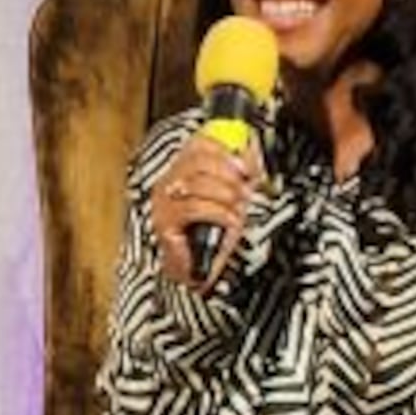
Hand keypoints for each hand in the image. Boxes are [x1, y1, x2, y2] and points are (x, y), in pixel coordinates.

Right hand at [154, 133, 263, 289]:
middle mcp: (169, 182)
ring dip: (226, 196)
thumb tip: (251, 150)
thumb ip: (241, 172)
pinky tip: (229, 221)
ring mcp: (164, 202)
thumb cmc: (213, 234)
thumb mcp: (234, 197)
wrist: (199, 270)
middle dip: (228, 174)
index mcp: (183, 170)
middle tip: (244, 189)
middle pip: (198, 160)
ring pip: (198, 184)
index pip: (198, 144)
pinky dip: (219, 214)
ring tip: (237, 209)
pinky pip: (194, 208)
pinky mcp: (165, 223)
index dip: (225, 150)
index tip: (246, 165)